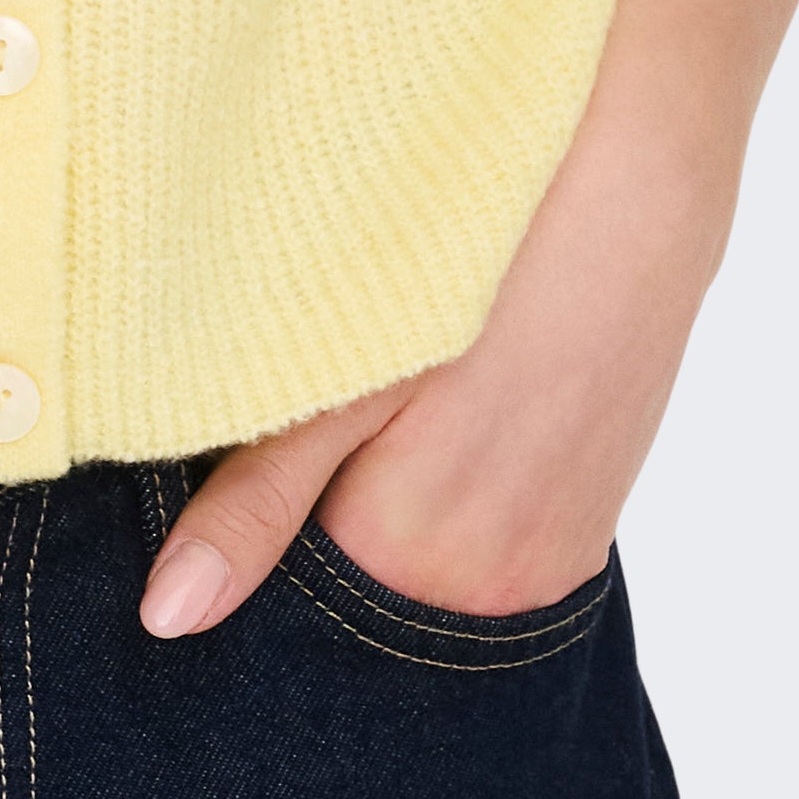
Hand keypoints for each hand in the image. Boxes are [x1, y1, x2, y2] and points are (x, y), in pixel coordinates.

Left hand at [138, 96, 735, 637]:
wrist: (630, 180)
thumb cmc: (477, 265)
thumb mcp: (344, 372)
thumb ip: (258, 503)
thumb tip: (168, 618)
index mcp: (411, 570)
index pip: (286, 609)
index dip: (238, 541)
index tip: (211, 472)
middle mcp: (490, 596)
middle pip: (357, 594)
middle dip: (309, 531)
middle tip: (297, 415)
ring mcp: (550, 566)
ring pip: (420, 567)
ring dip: (381, 508)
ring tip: (370, 404)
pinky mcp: (583, 527)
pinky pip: (482, 541)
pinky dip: (441, 497)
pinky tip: (433, 412)